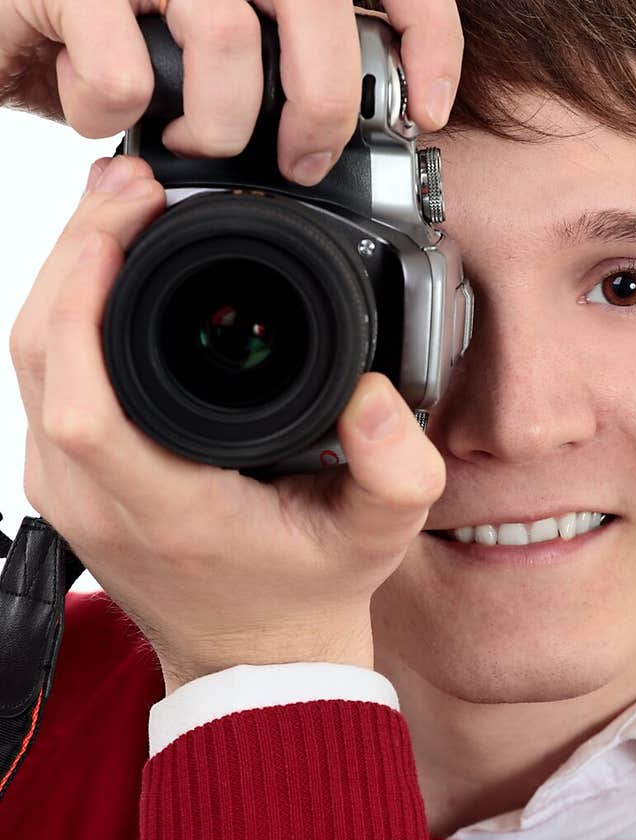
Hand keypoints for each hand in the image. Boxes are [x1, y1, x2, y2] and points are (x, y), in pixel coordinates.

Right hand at [0, 0, 462, 177]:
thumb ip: (286, 74)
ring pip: (227, 34)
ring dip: (214, 124)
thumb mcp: (220, 57)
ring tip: (181, 143)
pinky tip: (101, 115)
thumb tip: (357, 152)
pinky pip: (126, 67)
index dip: (431, 31)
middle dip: (323, 103)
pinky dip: (118, 116)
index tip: (428, 115)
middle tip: (299, 163)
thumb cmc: (117, 42)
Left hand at [8, 157, 446, 691]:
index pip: (81, 404)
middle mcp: (93, 500)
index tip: (124, 223)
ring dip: (64, 274)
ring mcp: (65, 489)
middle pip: (38, 356)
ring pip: (29, 359)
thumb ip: (395, 471)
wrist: (255, 653)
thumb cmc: (307, 588)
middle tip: (127, 186)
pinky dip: (68, 310)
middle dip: (72, 254)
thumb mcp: (378, 536)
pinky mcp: (63, 475)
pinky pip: (43, 376)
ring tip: (118, 208)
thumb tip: (370, 394)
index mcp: (164, 511)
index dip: (83, 302)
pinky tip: (108, 265)